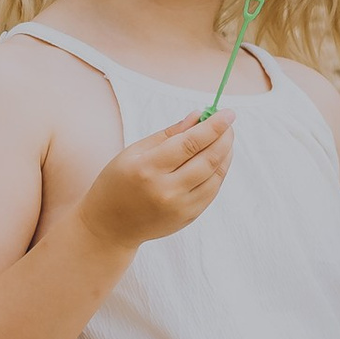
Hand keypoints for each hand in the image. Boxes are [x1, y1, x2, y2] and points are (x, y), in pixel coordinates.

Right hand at [82, 112, 230, 249]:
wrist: (110, 225)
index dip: (213, 126)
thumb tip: (198, 116)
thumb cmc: (119, 181)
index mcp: (147, 169)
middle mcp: (166, 190)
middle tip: (229, 123)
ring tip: (226, 138)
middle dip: (224, 138)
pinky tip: (218, 158)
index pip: (190, 143)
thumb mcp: (135, 152)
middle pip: (208, 160)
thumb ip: (168, 134)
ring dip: (226, 154)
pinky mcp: (188, 217)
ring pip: (215, 176)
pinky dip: (219, 172)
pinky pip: (212, 190)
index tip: (228, 113)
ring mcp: (179, 207)